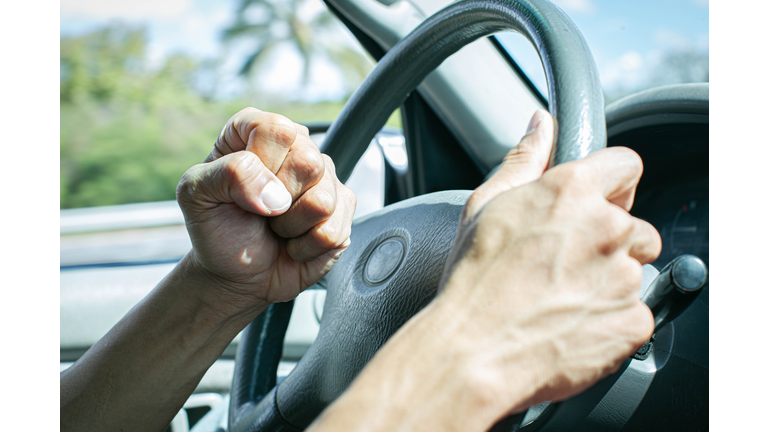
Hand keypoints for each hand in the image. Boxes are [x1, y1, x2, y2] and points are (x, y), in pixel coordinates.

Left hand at [176, 108, 355, 313]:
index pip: (278, 130)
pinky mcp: (343, 210)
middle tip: (260, 212)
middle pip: (308, 162)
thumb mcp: (196, 194)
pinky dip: (306, 247)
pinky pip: (334, 231)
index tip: (241, 189)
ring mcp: (325, 179)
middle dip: (277, 201)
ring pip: (323, 201)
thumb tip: (276, 194)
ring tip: (277, 227)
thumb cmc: (217, 228)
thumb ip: (228, 174)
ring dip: (291, 227)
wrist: (236, 274)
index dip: (262, 163)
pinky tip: (294, 242)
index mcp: (256, 131)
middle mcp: (296, 148)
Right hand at [436, 109, 660, 413]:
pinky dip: (611, 319)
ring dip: (609, 280)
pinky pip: (635, 313)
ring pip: (634, 270)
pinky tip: (571, 324)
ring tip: (561, 298)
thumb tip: (541, 124)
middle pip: (634, 224)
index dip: (613, 183)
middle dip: (609, 240)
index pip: (626, 164)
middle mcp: (607, 228)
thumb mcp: (486, 206)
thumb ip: (524, 159)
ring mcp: (624, 276)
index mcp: (572, 191)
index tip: (600, 201)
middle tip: (564, 263)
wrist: (473, 352)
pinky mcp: (633, 319)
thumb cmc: (473, 282)